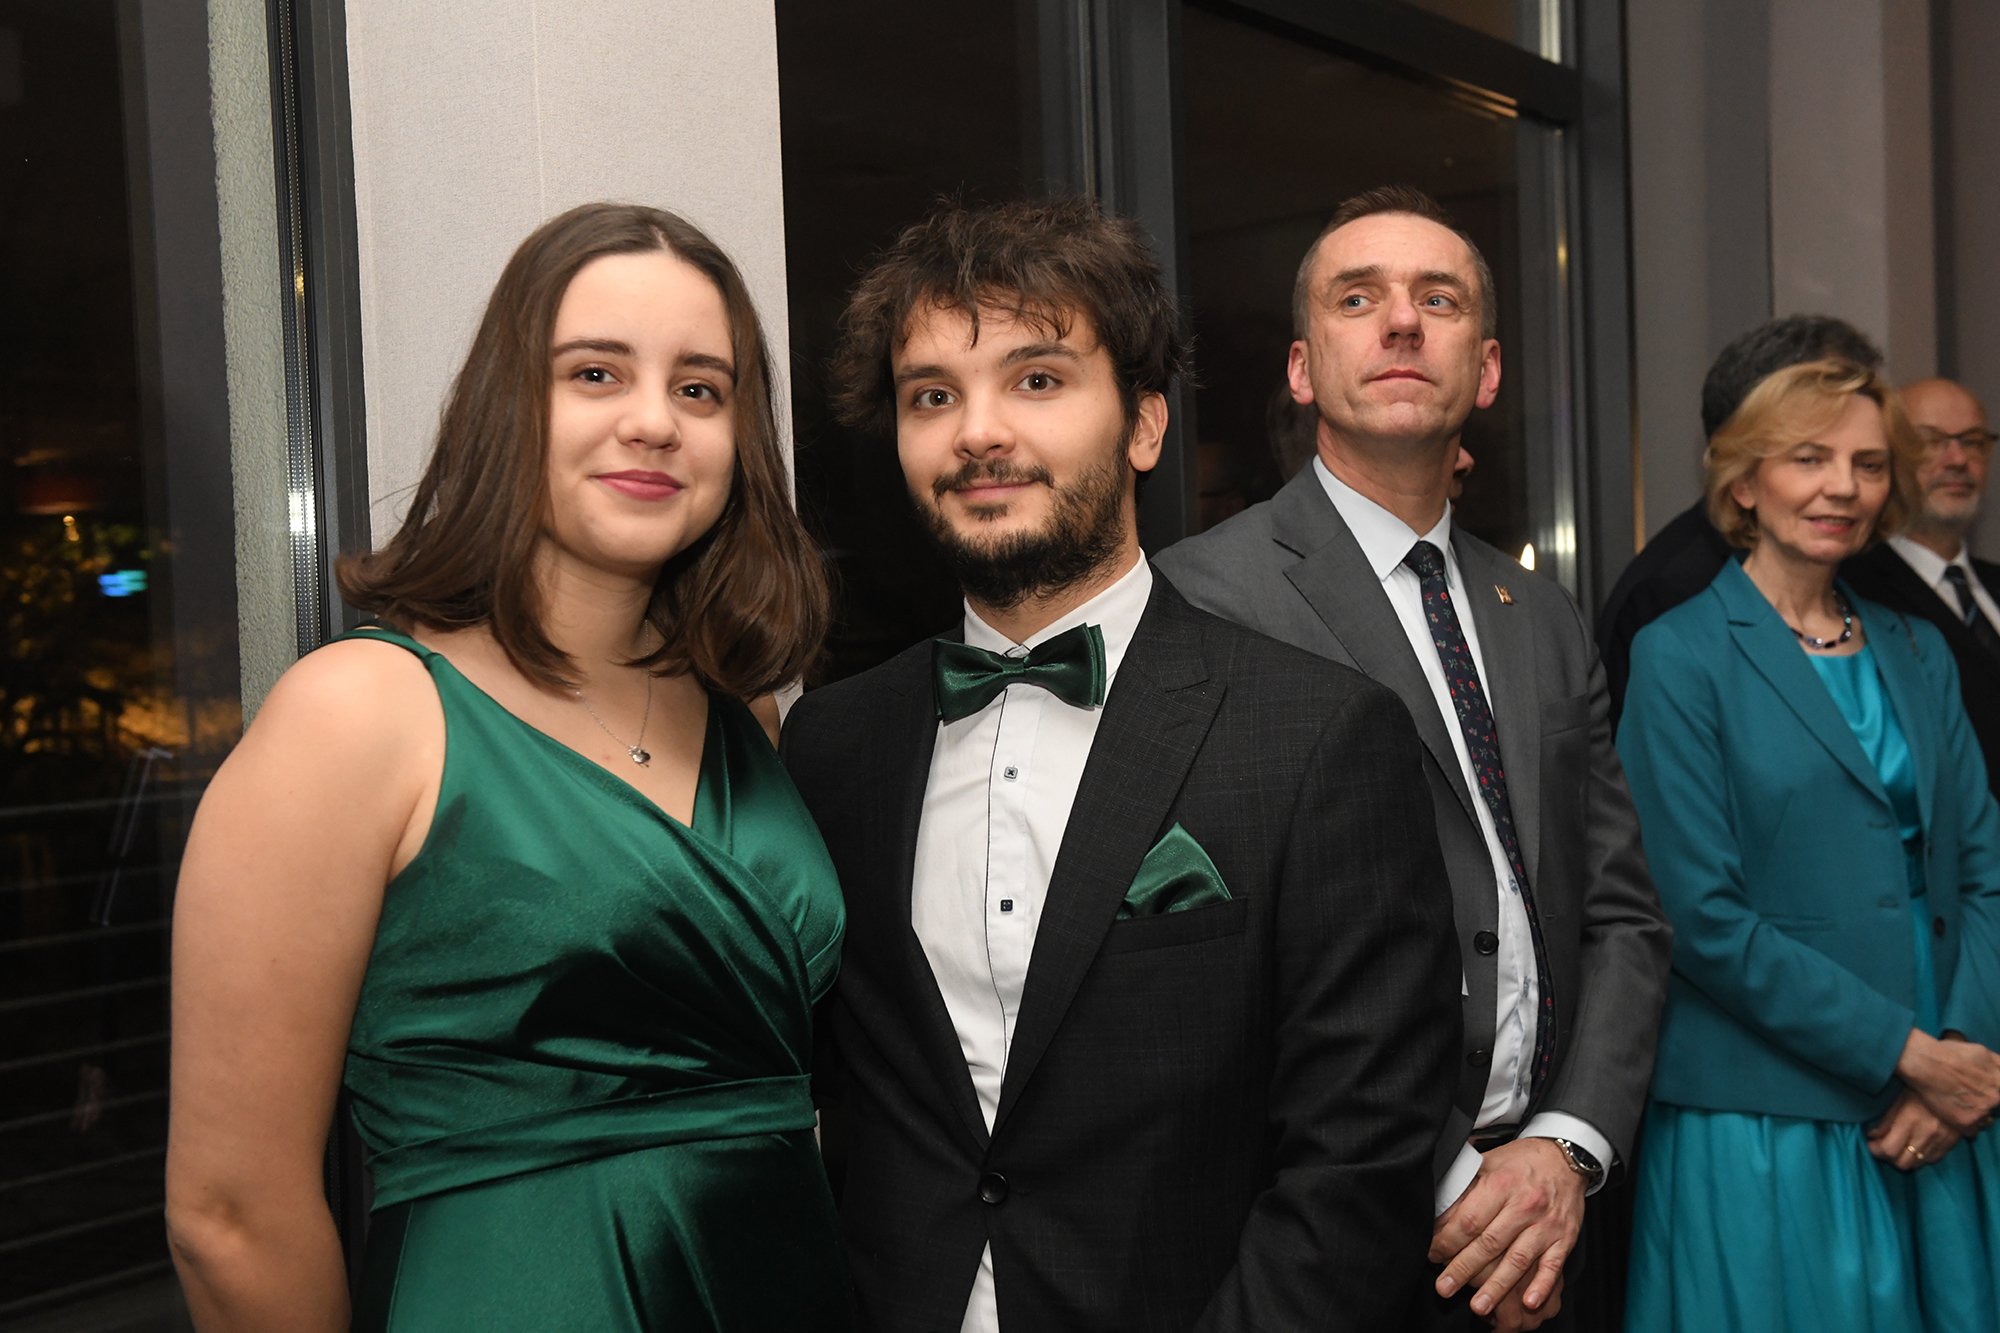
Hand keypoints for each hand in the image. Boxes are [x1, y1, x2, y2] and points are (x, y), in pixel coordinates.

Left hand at [1430, 1137, 1584, 1325]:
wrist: (1565, 1158)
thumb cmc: (1520, 1162)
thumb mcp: (1488, 1163)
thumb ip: (1466, 1187)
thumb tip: (1436, 1211)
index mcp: (1501, 1185)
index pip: (1469, 1219)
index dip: (1448, 1240)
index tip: (1432, 1255)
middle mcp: (1524, 1205)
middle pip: (1489, 1244)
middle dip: (1464, 1269)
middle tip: (1444, 1288)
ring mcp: (1546, 1224)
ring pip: (1518, 1260)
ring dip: (1497, 1286)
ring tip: (1478, 1306)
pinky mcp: (1565, 1238)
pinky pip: (1553, 1266)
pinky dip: (1542, 1285)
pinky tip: (1529, 1302)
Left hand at [1868, 1089, 1961, 1169]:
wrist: (1958, 1088)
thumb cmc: (1924, 1089)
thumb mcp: (1901, 1097)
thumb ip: (1886, 1119)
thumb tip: (1873, 1135)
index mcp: (1911, 1120)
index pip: (1889, 1149)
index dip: (1876, 1150)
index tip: (1871, 1144)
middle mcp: (1926, 1134)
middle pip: (1902, 1163)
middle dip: (1889, 1158)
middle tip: (1882, 1147)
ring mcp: (1941, 1142)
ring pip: (1917, 1164)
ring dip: (1904, 1159)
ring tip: (1898, 1147)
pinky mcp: (1951, 1144)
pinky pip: (1932, 1160)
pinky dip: (1920, 1158)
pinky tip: (1915, 1147)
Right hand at [1896, 1029, 1999, 1135]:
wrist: (1926, 1063)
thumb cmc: (1950, 1053)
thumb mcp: (1982, 1051)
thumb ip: (1997, 1064)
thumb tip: (1999, 1072)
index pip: (1999, 1095)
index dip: (1991, 1092)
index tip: (1981, 1091)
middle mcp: (1995, 1098)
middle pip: (1994, 1106)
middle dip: (1984, 1103)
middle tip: (1967, 1096)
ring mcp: (1981, 1111)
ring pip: (1985, 1120)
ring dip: (1975, 1114)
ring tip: (1958, 1105)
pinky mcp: (1966, 1121)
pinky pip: (1972, 1131)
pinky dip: (1965, 1125)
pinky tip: (1954, 1114)